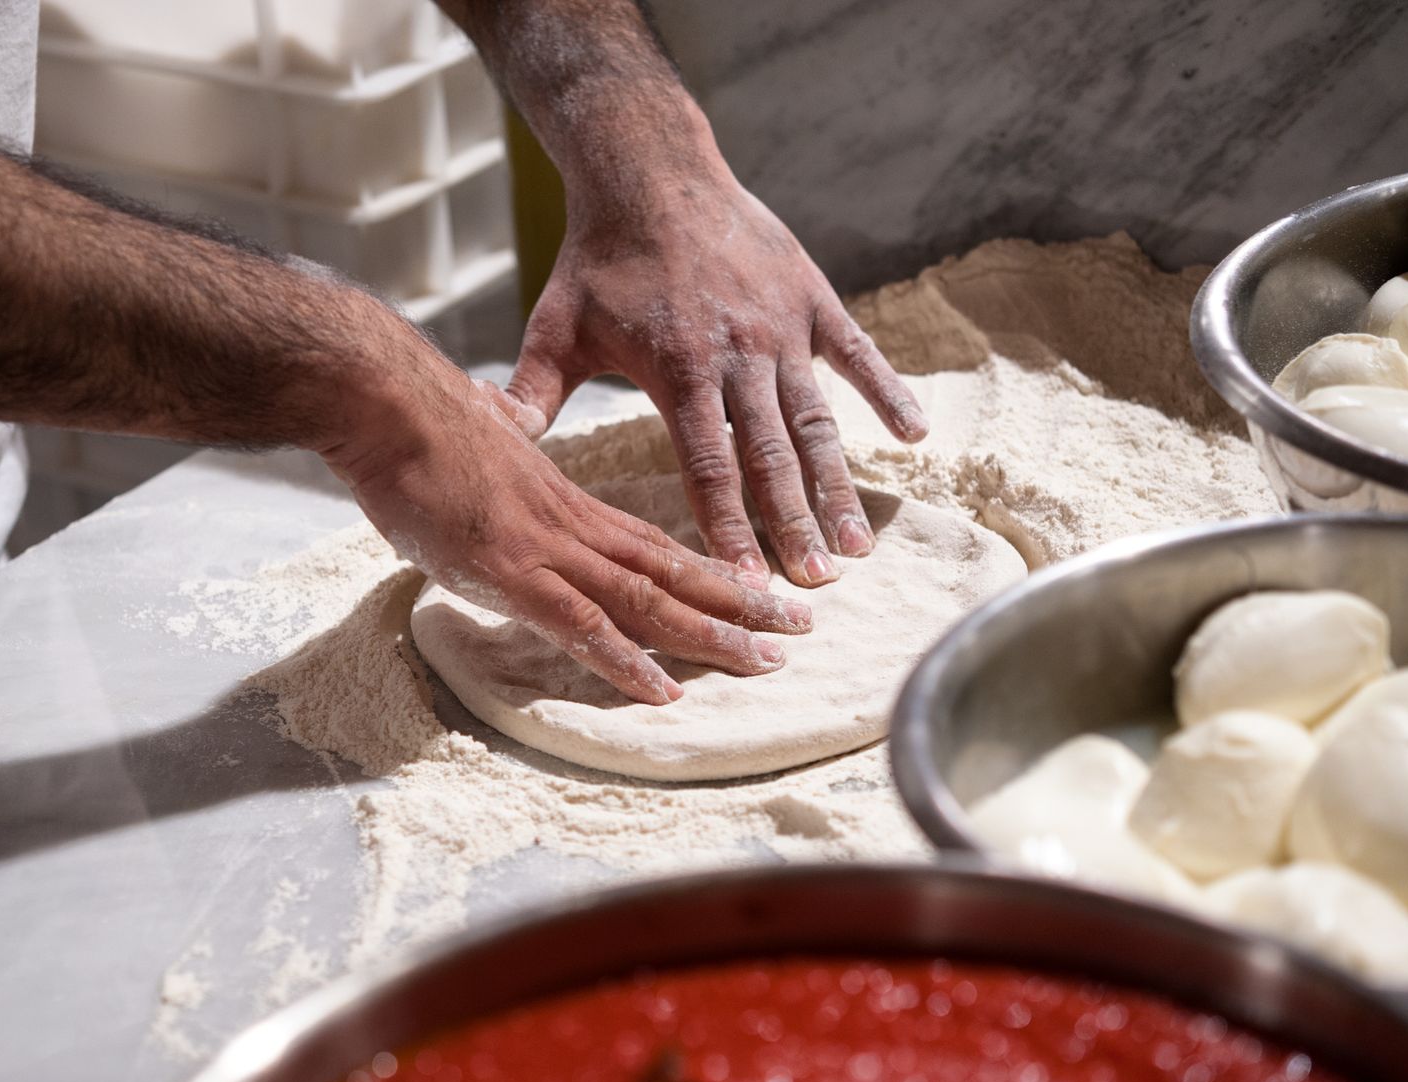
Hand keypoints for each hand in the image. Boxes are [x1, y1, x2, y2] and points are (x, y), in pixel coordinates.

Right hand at [318, 325, 811, 704]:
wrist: (384, 400)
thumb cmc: (417, 422)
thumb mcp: (479, 439)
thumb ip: (504, 445)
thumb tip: (501, 420)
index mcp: (568, 502)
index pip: (656, 543)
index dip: (710, 570)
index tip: (757, 592)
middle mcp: (573, 526)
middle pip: (674, 570)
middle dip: (742, 605)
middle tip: (800, 633)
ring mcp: (546, 550)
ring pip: (649, 599)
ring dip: (711, 635)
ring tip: (766, 663)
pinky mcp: (511, 573)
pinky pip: (583, 625)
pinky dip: (628, 662)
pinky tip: (665, 693)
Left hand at [505, 171, 927, 589]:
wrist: (651, 171)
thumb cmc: (598, 259)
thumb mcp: (556, 328)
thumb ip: (529, 393)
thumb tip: (492, 440)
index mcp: (678, 370)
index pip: (708, 467)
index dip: (729, 528)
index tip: (745, 582)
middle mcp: (737, 354)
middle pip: (771, 456)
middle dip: (794, 524)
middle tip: (817, 584)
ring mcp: (781, 326)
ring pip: (816, 419)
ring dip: (838, 483)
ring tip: (855, 545)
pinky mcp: (810, 296)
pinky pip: (857, 352)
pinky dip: (887, 392)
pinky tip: (914, 437)